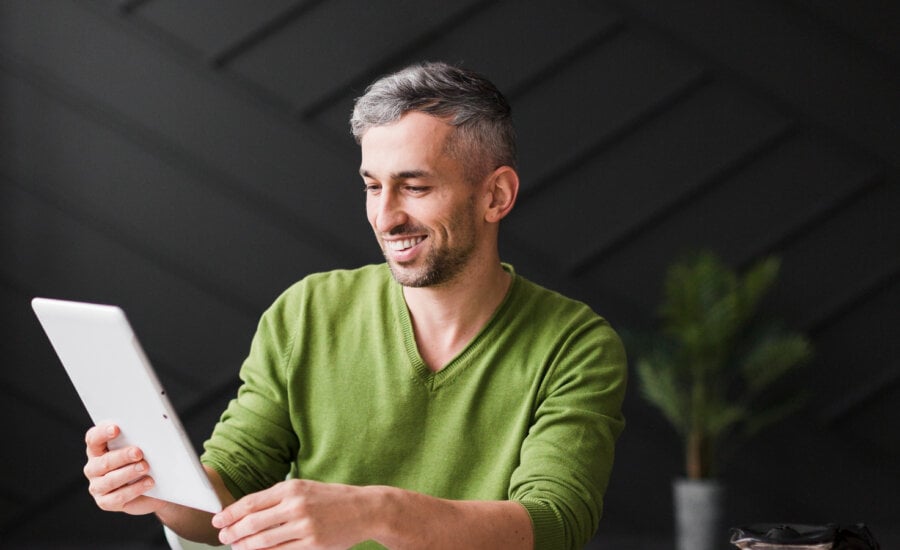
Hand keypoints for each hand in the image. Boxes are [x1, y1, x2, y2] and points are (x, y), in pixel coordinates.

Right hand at [83, 423, 165, 514]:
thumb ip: (136, 437)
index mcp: (97, 450)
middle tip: (138, 452)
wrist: (154, 487)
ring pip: (110, 480)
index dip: (102, 433)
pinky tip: (148, 482)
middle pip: (104, 461)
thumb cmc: (142, 460)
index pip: (93, 439)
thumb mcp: (140, 447)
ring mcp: (97, 486)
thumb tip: (147, 429)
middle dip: (122, 456)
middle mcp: (93, 468)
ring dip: (129, 472)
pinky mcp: (105, 502)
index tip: (116, 428)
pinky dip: (135, 489)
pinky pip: (118, 496)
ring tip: (145, 467)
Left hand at [212, 479, 374, 548]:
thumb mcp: (304, 489)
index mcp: (292, 488)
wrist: (364, 509)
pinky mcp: (312, 544)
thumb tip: (248, 511)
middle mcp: (296, 505)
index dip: (231, 513)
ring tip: (236, 546)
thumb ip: (278, 498)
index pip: (252, 502)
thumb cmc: (332, 498)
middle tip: (223, 536)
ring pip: (263, 540)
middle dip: (233, 531)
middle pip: (253, 522)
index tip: (218, 519)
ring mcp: (304, 526)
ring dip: (245, 545)